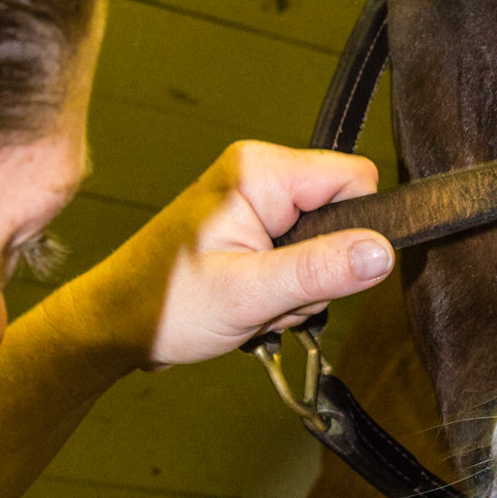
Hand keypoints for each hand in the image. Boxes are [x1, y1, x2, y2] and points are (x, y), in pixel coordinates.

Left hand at [52, 141, 392, 371]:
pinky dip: (286, 289)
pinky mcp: (255, 230)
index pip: (356, 178)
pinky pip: (302, 258)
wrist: (115, 327)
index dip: (354, 230)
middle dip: (321, 269)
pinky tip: (252, 301)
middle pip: (343, 215)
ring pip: (326, 245)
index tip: (314, 270)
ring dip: (301, 287)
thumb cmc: (162, 304)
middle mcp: (261, 176)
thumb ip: (320, 270)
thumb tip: (381, 251)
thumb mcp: (248, 293)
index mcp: (260, 171)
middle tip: (272, 294)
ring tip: (254, 300)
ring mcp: (258, 204)